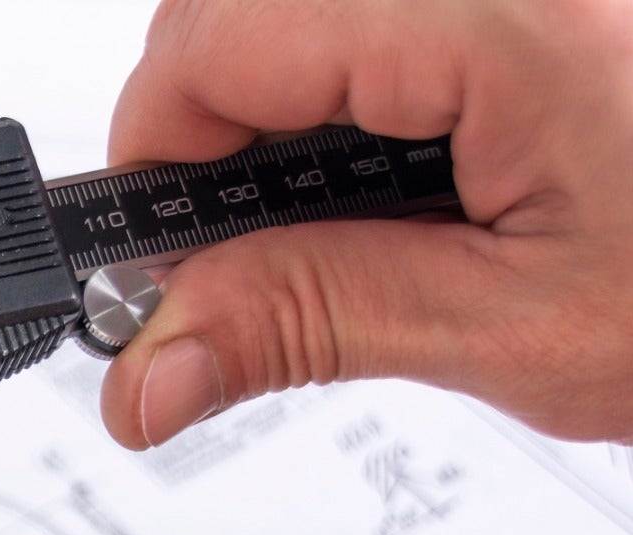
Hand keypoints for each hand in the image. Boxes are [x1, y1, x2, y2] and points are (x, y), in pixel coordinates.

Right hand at [99, 0, 632, 448]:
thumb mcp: (517, 329)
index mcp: (510, 16)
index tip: (153, 265)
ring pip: (282, 5)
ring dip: (268, 112)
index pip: (214, 43)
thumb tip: (149, 366)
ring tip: (332, 221)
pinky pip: (360, 12)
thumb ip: (309, 323)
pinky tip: (390, 166)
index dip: (152, 162)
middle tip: (236, 259)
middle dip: (202, 136)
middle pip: (231, 8)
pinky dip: (334, 87)